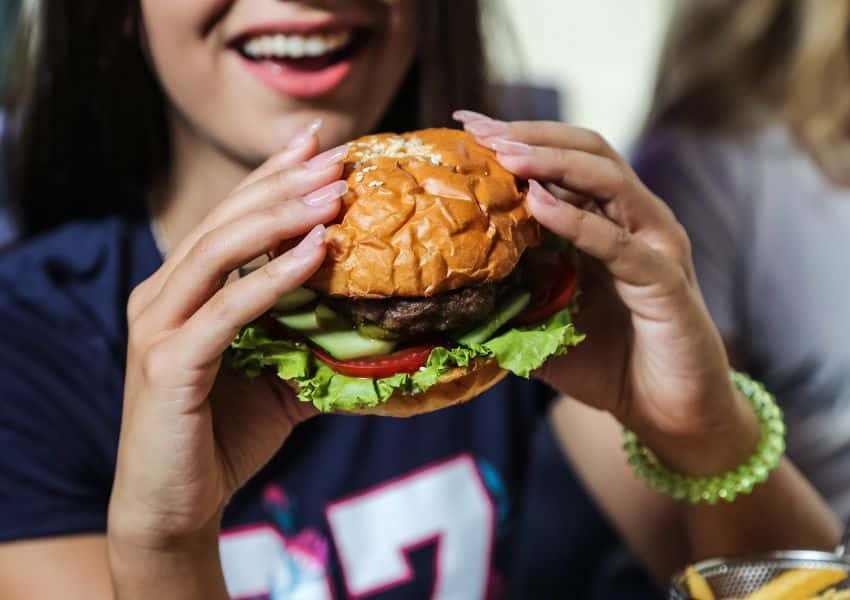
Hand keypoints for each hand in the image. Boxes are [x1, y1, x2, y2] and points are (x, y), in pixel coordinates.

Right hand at [109, 132, 349, 558]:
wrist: (176, 506)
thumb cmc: (223, 435)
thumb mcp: (276, 373)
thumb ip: (307, 335)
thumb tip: (371, 314)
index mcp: (181, 291)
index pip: (229, 219)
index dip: (271, 178)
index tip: (317, 145)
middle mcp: (161, 297)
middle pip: (224, 223)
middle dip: (283, 185)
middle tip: (336, 158)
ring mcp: (159, 328)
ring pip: (219, 252)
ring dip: (280, 217)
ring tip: (333, 193)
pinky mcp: (168, 365)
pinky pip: (227, 310)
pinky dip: (273, 277)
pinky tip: (317, 252)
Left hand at [455, 111, 758, 474]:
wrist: (666, 413)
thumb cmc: (608, 364)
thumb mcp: (546, 323)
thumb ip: (513, 294)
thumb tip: (454, 285)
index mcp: (609, 223)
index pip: (565, 163)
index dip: (518, 140)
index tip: (466, 129)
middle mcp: (636, 222)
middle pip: (589, 151)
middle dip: (531, 136)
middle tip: (480, 131)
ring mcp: (656, 246)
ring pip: (610, 181)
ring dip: (555, 163)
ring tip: (506, 156)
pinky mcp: (666, 283)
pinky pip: (621, 244)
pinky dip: (579, 221)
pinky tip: (539, 206)